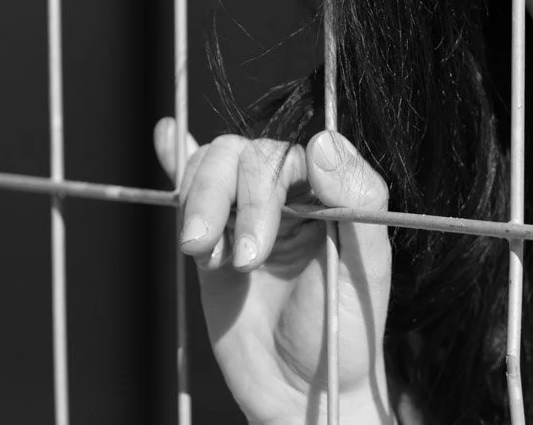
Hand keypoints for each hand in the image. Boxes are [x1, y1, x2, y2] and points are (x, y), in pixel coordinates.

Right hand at [153, 118, 395, 424]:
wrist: (305, 392)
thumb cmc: (346, 331)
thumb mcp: (366, 268)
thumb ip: (357, 201)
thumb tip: (323, 141)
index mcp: (328, 192)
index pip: (289, 155)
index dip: (267, 186)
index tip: (263, 237)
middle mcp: (287, 196)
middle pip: (242, 158)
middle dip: (231, 202)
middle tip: (242, 262)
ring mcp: (244, 217)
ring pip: (211, 170)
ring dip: (199, 201)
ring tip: (201, 251)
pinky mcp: (212, 245)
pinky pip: (190, 192)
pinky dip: (176, 161)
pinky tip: (166, 139)